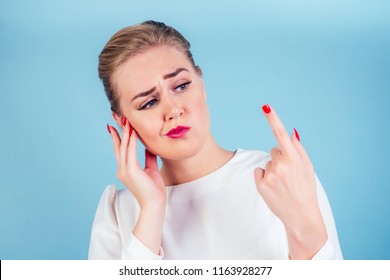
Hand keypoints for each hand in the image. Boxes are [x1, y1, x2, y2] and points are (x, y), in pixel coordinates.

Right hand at [107, 119, 165, 253]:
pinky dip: (130, 141)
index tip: (116, 124)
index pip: (120, 149)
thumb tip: (150, 147)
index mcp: (126, 169)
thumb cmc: (154, 190)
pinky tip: (132, 131)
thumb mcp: (151, 169)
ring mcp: (124, 170)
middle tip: (116, 116)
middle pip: (118, 145)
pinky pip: (130, 152)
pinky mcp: (130, 171)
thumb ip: (149, 158)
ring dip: (124, 132)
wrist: (154, 204)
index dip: (118, 136)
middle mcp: (122, 169)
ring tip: (125, 119)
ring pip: (123, 147)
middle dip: (118, 130)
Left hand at [254, 105, 326, 258]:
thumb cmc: (306, 189)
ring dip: (273, 170)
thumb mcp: (308, 168)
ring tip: (283, 185)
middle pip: (274, 151)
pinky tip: (273, 188)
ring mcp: (270, 175)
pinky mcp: (261, 185)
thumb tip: (291, 133)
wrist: (301, 216)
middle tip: (289, 176)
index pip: (281, 135)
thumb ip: (299, 150)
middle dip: (280, 159)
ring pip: (267, 162)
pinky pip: (259, 172)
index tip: (265, 106)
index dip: (273, 119)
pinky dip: (264, 178)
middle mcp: (281, 165)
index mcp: (294, 159)